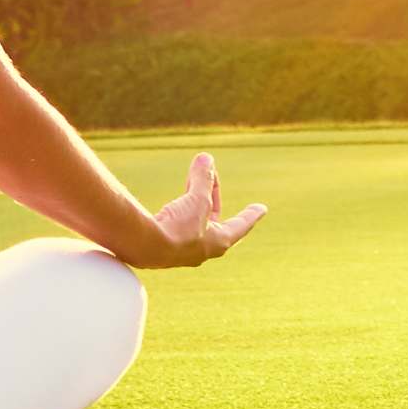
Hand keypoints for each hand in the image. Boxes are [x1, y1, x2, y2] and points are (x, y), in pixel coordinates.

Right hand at [136, 151, 267, 267]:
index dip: (251, 214)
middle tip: (212, 177)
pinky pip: (177, 223)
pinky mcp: (164, 245)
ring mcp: (182, 249)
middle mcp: (202, 249)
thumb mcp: (198, 199)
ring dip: (195, 199)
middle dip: (213, 195)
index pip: (241, 225)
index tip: (262, 208)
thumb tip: (206, 159)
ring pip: (194, 220)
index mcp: (219, 241)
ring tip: (192, 181)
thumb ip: (203, 179)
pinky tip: (173, 200)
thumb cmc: (179, 227)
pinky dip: (179, 208)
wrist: (145, 246)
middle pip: (214, 218)